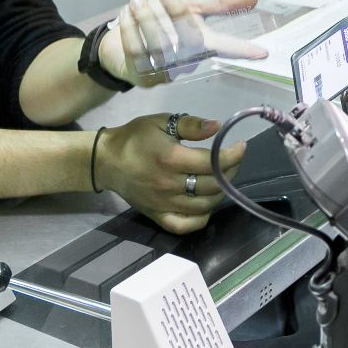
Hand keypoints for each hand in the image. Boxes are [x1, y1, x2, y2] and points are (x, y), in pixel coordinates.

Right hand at [96, 112, 244, 233]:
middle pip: (212, 185)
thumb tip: (218, 127)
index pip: (212, 163)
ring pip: (204, 206)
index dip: (232, 155)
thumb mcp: (162, 122)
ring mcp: (164, 204)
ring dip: (220, 193)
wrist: (107, 161)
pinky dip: (202, 218)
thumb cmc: (136, 138)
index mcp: (170, 159)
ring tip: (222, 178)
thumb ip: (191, 125)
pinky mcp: (158, 216)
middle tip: (232, 160)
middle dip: (230, 172)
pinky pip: (186, 226)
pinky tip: (207, 203)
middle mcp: (169, 185)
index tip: (241, 146)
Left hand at [100, 0, 265, 84]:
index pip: (225, 47)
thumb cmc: (161, 25)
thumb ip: (219, 3)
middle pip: (190, 41)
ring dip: (147, 20)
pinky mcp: (141, 76)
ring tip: (137, 1)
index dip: (242, 49)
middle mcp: (186, 63)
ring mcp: (164, 72)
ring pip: (161, 46)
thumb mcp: (190, 9)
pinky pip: (137, 52)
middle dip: (178, 14)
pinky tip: (126, 15)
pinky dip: (130, 30)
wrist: (119, 46)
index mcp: (201, 46)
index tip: (262, 52)